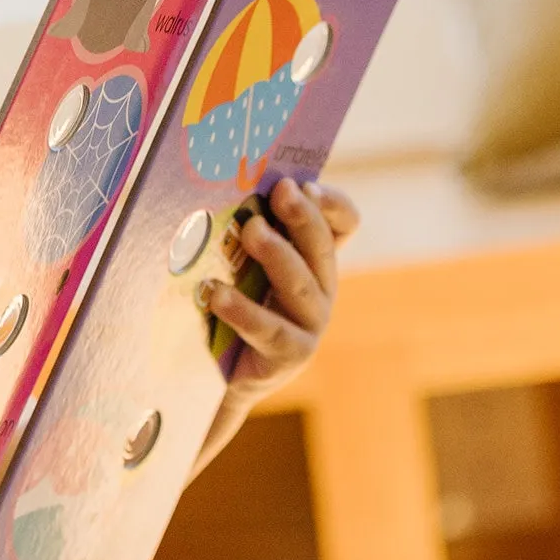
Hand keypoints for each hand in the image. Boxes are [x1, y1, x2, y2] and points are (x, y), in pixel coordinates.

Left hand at [202, 178, 358, 400]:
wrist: (222, 377)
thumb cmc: (231, 308)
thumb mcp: (242, 265)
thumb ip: (243, 231)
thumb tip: (218, 187)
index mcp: (314, 260)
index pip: (343, 224)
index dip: (332, 203)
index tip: (304, 183)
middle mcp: (321, 288)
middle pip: (322, 247)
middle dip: (303, 216)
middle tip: (281, 191)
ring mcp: (310, 323)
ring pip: (300, 284)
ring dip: (278, 254)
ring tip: (251, 231)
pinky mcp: (290, 354)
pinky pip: (270, 329)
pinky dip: (243, 310)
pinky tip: (216, 293)